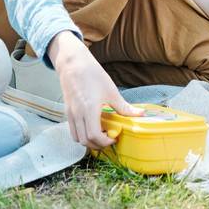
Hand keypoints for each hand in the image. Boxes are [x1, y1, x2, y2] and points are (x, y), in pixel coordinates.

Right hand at [48, 32, 140, 149]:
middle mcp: (77, 114)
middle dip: (98, 145)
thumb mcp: (111, 91)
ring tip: (100, 134)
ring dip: (89, 141)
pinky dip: (81, 134)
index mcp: (89, 109)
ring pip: (77, 138)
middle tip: (109, 138)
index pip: (94, 136)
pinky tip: (91, 126)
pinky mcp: (67, 111)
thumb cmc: (92, 74)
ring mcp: (70, 113)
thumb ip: (124, 107)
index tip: (114, 137)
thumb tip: (141, 114)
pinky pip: (72, 130)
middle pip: (85, 141)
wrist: (73, 63)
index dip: (105, 141)